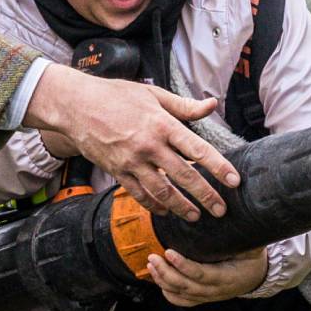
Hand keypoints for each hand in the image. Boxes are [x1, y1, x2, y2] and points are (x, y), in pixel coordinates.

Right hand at [24, 68, 234, 220]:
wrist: (75, 105)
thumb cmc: (116, 95)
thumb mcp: (153, 94)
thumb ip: (184, 106)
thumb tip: (211, 104)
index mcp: (162, 124)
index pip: (198, 150)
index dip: (218, 167)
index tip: (234, 181)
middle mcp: (149, 146)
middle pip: (184, 176)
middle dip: (206, 196)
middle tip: (221, 210)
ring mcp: (131, 162)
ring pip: (162, 192)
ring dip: (182, 207)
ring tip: (196, 216)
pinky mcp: (117, 172)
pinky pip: (139, 194)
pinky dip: (154, 205)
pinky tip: (166, 211)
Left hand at [148, 246, 268, 305]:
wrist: (258, 277)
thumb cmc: (253, 260)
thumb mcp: (253, 248)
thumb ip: (243, 238)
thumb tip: (233, 217)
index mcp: (226, 277)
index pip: (200, 274)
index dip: (183, 266)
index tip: (169, 252)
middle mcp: (215, 291)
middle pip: (185, 286)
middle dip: (166, 272)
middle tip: (153, 257)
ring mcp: (208, 297)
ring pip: (180, 294)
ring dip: (163, 281)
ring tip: (151, 264)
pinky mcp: (202, 298)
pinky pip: (182, 301)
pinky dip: (168, 293)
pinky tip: (158, 279)